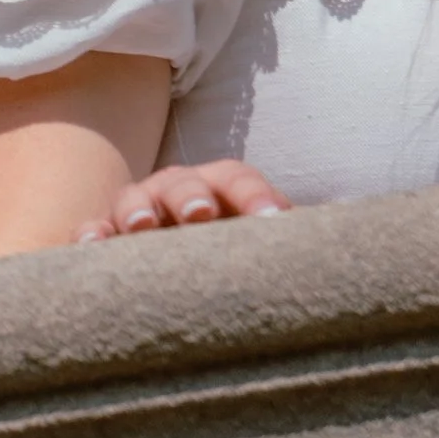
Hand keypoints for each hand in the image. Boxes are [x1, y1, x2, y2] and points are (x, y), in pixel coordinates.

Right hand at [76, 160, 291, 242]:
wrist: (177, 259)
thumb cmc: (230, 252)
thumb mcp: (260, 244)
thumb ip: (290, 241)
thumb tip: (345, 230)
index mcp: (220, 188)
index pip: (237, 178)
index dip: (256, 194)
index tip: (275, 221)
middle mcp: (176, 191)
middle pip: (182, 182)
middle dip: (191, 195)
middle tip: (202, 214)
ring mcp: (137, 211)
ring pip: (131, 198)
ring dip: (137, 208)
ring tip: (141, 226)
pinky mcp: (106, 237)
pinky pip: (93, 229)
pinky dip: (92, 234)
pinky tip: (93, 247)